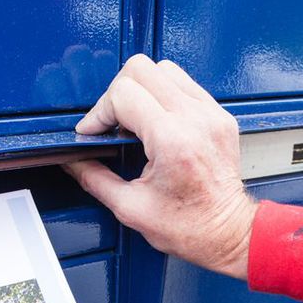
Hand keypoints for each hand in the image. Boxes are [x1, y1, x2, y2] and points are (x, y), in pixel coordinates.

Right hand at [66, 55, 256, 279]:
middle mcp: (196, 120)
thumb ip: (94, 178)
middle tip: (112, 122)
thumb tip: (73, 160)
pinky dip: (164, 94)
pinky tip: (157, 121)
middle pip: (142, 69)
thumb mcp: (131, 208)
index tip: (93, 132)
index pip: (123, 94)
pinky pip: (185, 84)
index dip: (99, 112)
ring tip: (135, 120)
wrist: (229, 232)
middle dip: (116, 92)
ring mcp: (211, 114)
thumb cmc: (191, 228)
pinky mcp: (220, 115)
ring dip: (142, 88)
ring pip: (164, 69)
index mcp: (173, 141)